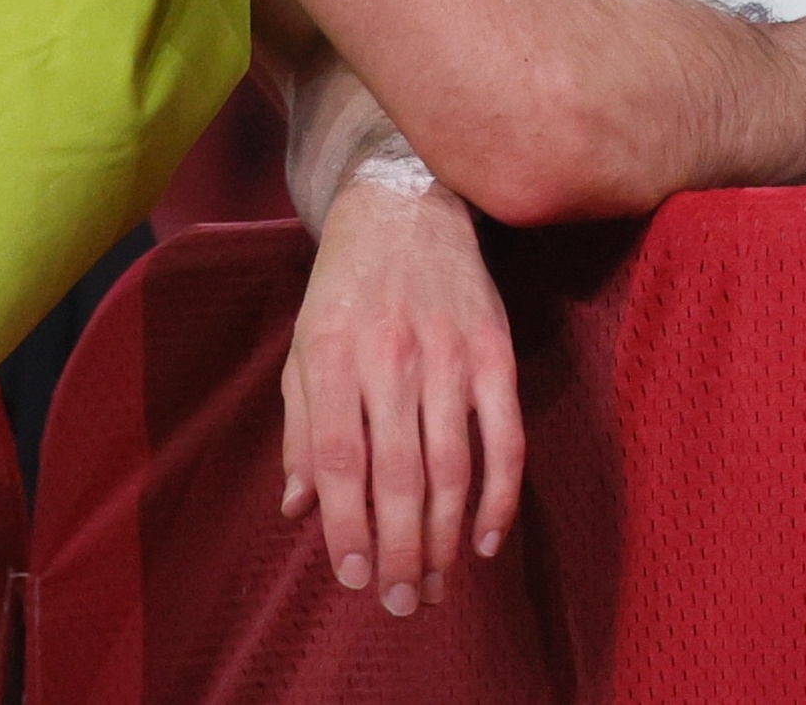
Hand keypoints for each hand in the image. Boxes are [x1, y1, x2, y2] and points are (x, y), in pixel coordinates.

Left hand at [279, 159, 522, 616]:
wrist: (404, 205)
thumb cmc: (343, 288)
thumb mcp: (303, 348)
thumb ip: (302, 429)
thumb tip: (300, 509)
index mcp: (333, 354)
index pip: (342, 459)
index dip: (348, 527)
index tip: (353, 577)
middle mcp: (392, 355)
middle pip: (400, 475)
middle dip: (401, 549)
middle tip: (403, 601)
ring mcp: (450, 352)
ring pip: (453, 466)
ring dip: (447, 537)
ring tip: (439, 582)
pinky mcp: (496, 349)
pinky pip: (505, 437)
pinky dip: (501, 495)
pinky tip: (488, 538)